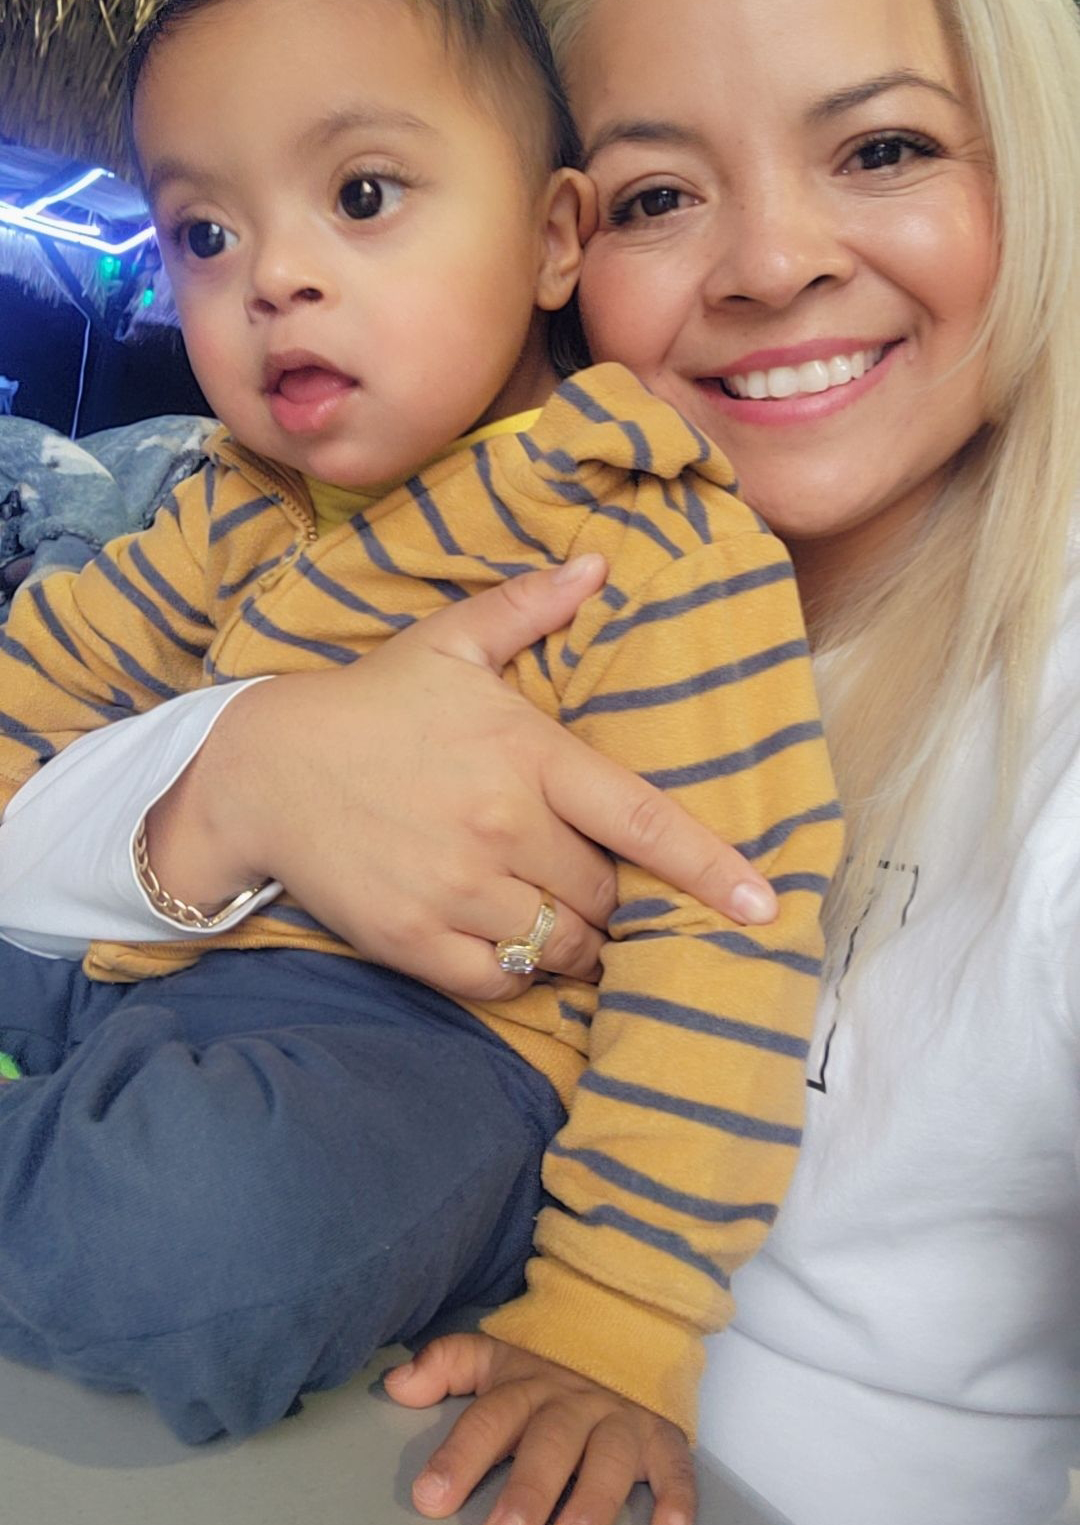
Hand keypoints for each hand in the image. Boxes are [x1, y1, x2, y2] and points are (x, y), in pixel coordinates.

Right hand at [148, 557, 777, 999]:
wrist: (263, 769)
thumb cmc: (370, 704)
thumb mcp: (446, 644)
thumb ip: (527, 608)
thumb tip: (598, 566)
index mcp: (526, 755)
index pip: (641, 819)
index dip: (711, 867)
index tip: (766, 905)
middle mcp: (502, 827)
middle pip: (607, 895)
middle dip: (613, 896)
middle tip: (584, 874)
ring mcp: (457, 889)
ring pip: (564, 946)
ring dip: (575, 939)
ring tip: (552, 909)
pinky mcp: (415, 940)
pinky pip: (503, 979)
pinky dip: (519, 969)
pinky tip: (504, 936)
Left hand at [385, 1335, 695, 1524]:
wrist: (626, 1327)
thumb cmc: (550, 1368)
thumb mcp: (496, 1356)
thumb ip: (446, 1365)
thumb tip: (395, 1383)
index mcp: (527, 1387)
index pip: (489, 1420)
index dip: (459, 1458)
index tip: (430, 1496)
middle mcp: (574, 1405)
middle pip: (549, 1445)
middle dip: (528, 1490)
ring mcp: (621, 1421)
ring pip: (608, 1460)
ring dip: (592, 1502)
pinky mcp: (662, 1438)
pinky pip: (675, 1466)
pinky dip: (676, 1496)